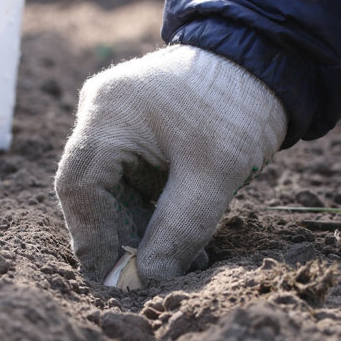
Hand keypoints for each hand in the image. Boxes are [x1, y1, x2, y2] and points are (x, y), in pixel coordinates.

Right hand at [54, 45, 286, 284]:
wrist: (262, 61)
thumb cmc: (238, 105)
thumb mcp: (214, 173)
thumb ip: (178, 230)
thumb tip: (148, 279)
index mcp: (110, 112)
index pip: (78, 185)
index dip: (92, 237)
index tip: (119, 277)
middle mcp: (100, 113)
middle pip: (90, 191)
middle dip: (121, 238)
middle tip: (152, 274)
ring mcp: (112, 120)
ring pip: (109, 192)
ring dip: (140, 230)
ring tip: (183, 258)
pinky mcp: (131, 132)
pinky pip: (128, 182)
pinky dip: (150, 212)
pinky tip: (183, 235)